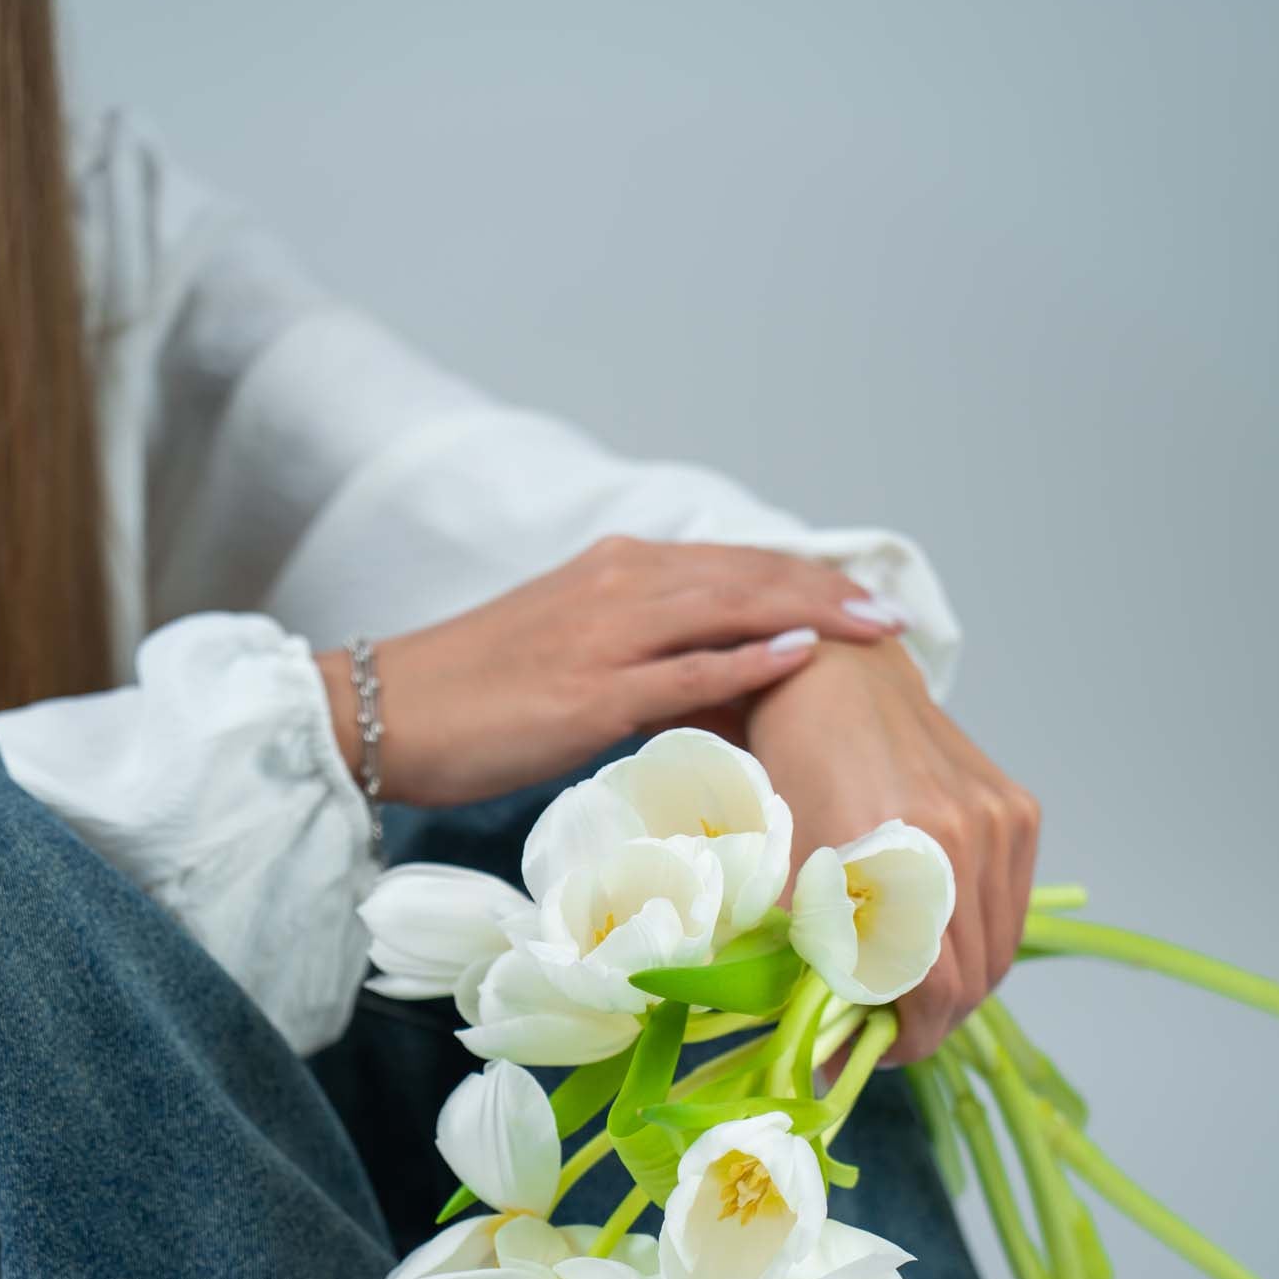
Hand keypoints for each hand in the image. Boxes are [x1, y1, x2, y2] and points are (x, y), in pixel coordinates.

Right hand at [317, 537, 902, 806]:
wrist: (383, 712)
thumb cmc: (471, 697)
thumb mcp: (567, 656)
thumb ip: (638, 656)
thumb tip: (708, 687)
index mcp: (614, 572)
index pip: (731, 566)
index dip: (803, 579)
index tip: (859, 600)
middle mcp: (618, 585)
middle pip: (748, 576)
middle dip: (828, 590)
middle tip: (895, 615)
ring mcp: (606, 635)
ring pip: (731, 608)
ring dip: (813, 612)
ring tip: (878, 629)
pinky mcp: (590, 692)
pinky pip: (688, 669)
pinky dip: (751, 659)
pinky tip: (804, 657)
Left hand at [747, 640, 1039, 1063]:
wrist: (836, 684)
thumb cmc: (789, 773)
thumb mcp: (781, 873)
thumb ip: (805, 963)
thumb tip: (822, 1058)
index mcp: (896, 855)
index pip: (933, 989)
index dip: (905, 1039)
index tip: (869, 1054)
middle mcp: (962, 836)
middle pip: (973, 978)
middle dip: (930, 1021)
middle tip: (883, 1034)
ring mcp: (999, 821)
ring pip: (997, 949)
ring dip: (957, 985)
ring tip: (907, 991)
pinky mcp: (1017, 810)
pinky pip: (1007, 907)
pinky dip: (976, 938)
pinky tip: (934, 939)